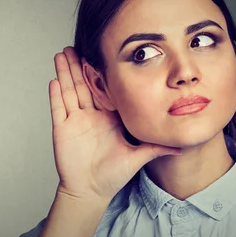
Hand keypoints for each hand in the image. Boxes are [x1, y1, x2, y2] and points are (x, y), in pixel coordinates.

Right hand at [50, 47, 179, 204]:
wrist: (91, 191)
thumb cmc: (112, 175)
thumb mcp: (138, 157)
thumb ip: (156, 148)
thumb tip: (181, 145)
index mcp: (107, 117)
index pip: (103, 89)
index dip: (100, 72)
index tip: (100, 54)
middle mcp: (90, 116)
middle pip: (82, 84)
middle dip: (77, 65)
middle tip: (74, 45)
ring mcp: (75, 122)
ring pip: (68, 91)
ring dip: (64, 73)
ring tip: (61, 54)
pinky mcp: (62, 130)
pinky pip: (58, 110)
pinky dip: (56, 95)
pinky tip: (54, 80)